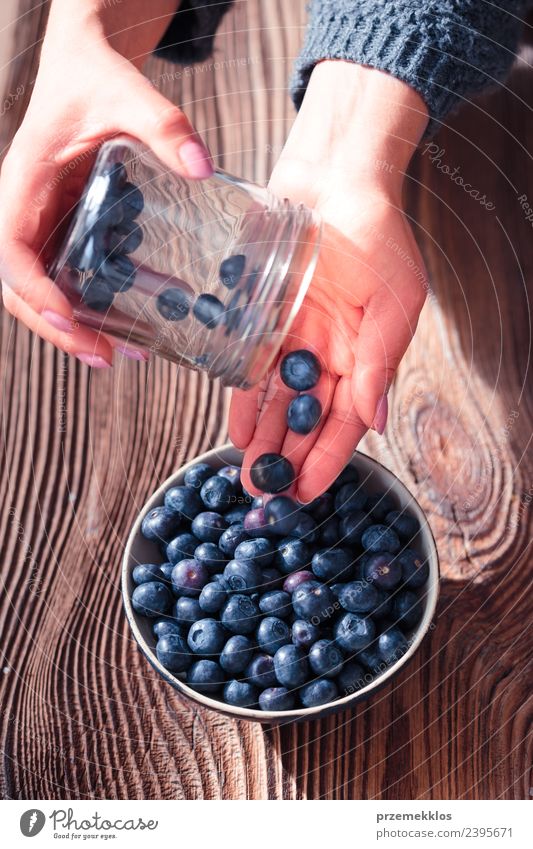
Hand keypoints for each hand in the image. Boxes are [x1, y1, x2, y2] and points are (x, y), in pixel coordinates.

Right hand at [0, 0, 211, 365]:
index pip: (12, 254)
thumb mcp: (126, 93)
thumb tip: (201, 168)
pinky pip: (72, 274)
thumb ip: (163, 125)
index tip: (71, 322)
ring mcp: (44, 223)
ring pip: (46, 289)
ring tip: (126, 352)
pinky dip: (98, 300)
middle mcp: (26, 210)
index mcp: (24, 183)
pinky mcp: (67, 228)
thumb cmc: (92, 76)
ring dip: (78, 325)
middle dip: (58, 329)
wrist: (86, 66)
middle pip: (21, 288)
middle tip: (105, 357)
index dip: (36, 295)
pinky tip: (136, 317)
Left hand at [230, 61, 428, 501]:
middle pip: (309, 419)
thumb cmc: (377, 230)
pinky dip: (245, 398)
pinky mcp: (267, 318)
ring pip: (279, 401)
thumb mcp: (393, 299)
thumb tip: (374, 420)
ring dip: (265, 438)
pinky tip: (236, 428)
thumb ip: (378, 361)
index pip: (348, 421)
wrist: (337, 175)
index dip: (327, 458)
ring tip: (248, 472)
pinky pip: (254, 366)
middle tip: (265, 490)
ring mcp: (299, 337)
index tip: (305, 492)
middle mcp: (332, 353)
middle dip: (288, 457)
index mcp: (367, 354)